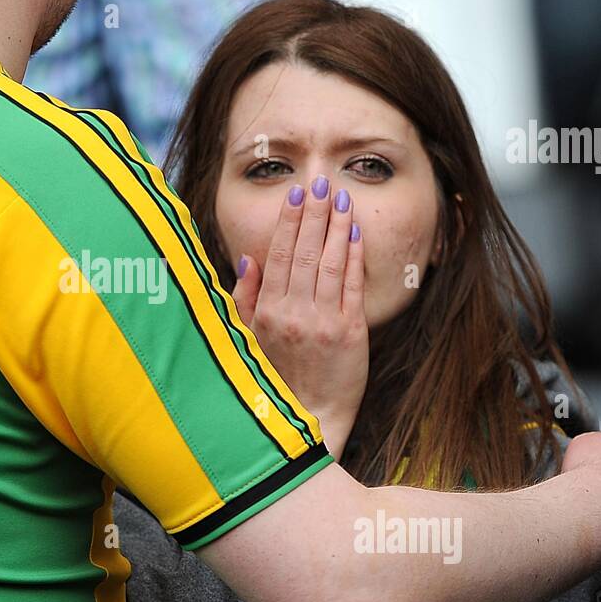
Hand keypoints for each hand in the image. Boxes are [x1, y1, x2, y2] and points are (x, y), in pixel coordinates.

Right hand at [233, 178, 367, 455]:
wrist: (310, 417)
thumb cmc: (277, 379)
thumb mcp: (248, 339)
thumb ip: (246, 299)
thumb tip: (249, 259)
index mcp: (266, 313)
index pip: (279, 256)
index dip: (289, 223)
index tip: (296, 195)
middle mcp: (293, 313)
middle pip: (305, 252)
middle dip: (314, 214)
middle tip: (320, 183)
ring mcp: (323, 322)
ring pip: (330, 263)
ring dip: (335, 226)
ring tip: (340, 198)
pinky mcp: (351, 332)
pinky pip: (352, 285)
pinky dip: (353, 256)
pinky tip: (354, 232)